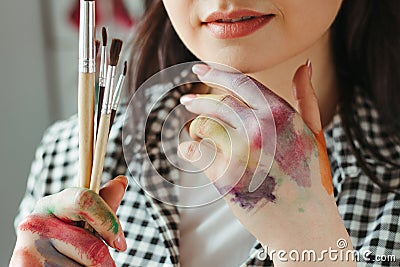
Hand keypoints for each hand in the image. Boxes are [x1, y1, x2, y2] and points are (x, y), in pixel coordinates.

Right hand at [10, 176, 127, 266]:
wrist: (36, 266)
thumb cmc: (65, 245)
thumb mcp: (81, 222)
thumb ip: (102, 205)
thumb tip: (121, 180)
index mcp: (51, 204)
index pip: (85, 200)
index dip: (108, 222)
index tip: (120, 244)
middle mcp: (35, 223)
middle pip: (92, 248)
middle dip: (104, 262)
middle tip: (105, 265)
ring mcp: (27, 249)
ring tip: (77, 266)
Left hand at [179, 63, 353, 264]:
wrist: (304, 225)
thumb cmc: (308, 178)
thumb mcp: (313, 133)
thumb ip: (306, 98)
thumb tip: (305, 65)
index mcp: (281, 113)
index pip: (240, 81)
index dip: (216, 72)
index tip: (199, 68)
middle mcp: (259, 127)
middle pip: (215, 101)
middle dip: (197, 100)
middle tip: (186, 100)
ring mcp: (239, 150)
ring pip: (201, 124)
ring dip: (195, 128)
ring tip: (196, 134)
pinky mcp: (222, 174)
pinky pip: (193, 151)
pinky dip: (188, 150)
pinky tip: (189, 151)